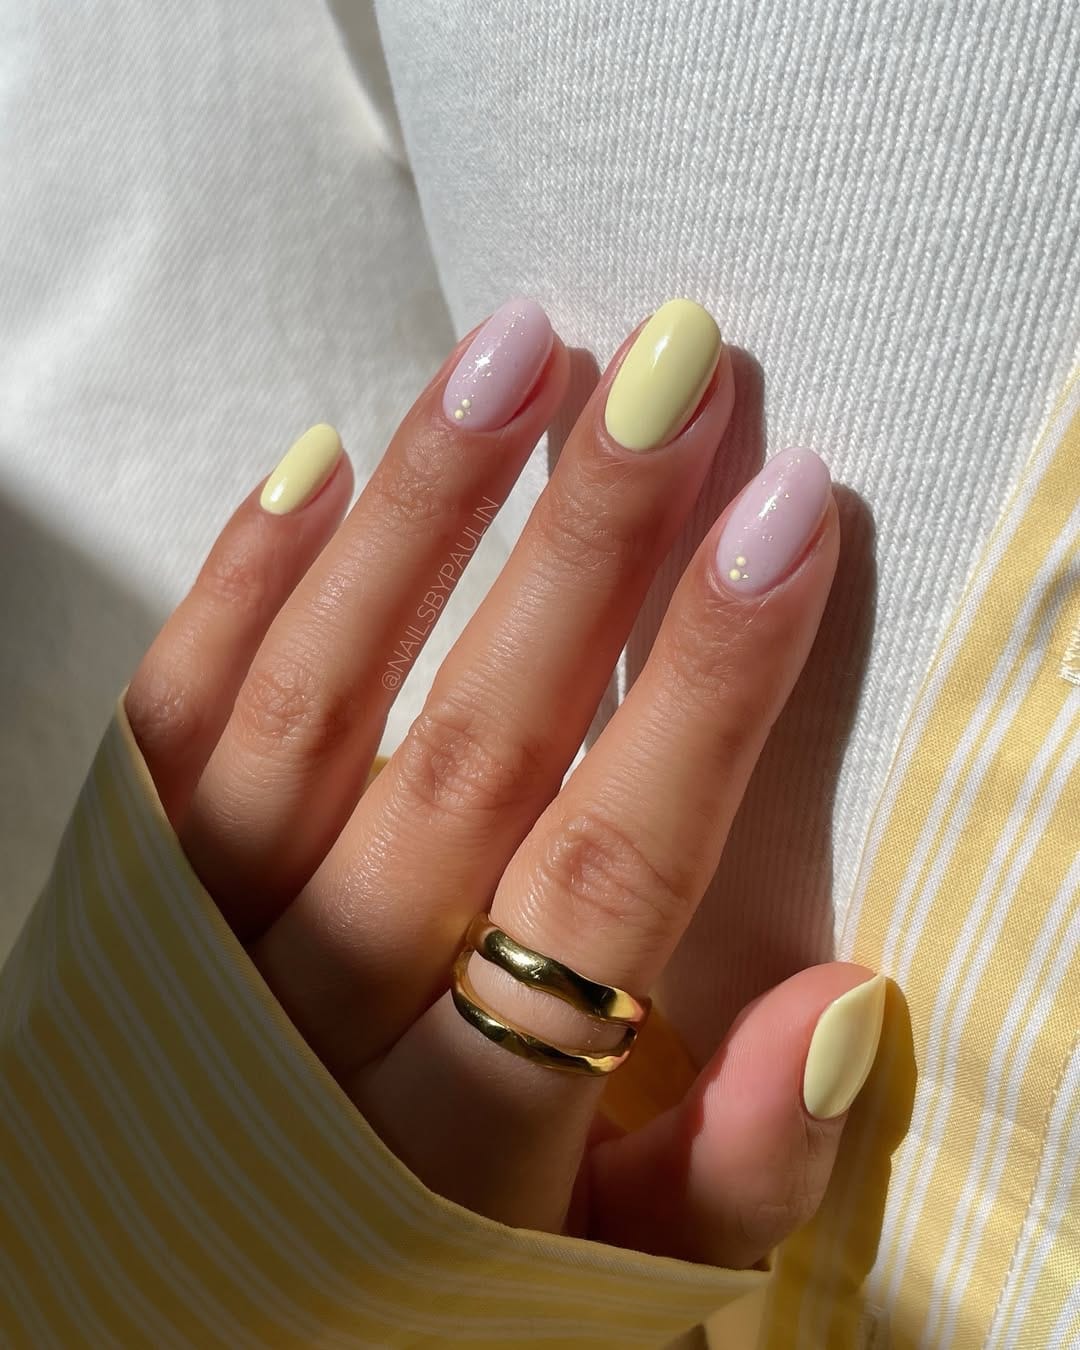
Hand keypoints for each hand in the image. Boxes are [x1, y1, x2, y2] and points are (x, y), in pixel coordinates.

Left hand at [125, 297, 883, 1270]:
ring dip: (425, 516)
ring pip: (318, 706)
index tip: (784, 515)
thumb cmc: (426, 1278)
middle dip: (585, 548)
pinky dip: (239, 588)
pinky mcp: (115, 898)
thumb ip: (725, 1174)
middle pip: (474, 751)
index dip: (704, 686)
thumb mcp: (602, 1281)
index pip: (614, 865)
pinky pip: (165, 726)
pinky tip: (321, 459)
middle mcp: (322, 1023)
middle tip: (671, 371)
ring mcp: (197, 949)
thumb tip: (843, 1006)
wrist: (169, 1323)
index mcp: (473, 1133)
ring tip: (521, 354)